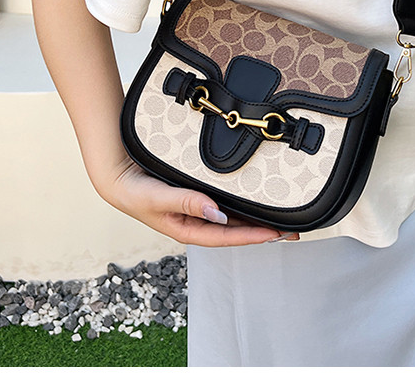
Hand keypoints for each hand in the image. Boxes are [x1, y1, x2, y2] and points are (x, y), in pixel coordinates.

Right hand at [97, 154, 298, 246]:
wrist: (120, 177)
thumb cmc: (136, 192)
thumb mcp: (160, 198)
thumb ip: (187, 203)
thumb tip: (216, 213)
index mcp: (189, 230)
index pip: (228, 237)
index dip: (253, 236)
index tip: (277, 234)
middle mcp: (197, 223)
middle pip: (236, 231)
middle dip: (264, 232)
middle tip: (294, 230)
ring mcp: (199, 212)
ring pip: (234, 220)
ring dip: (257, 221)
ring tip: (283, 219)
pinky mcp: (198, 198)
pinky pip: (226, 205)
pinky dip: (243, 206)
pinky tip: (255, 202)